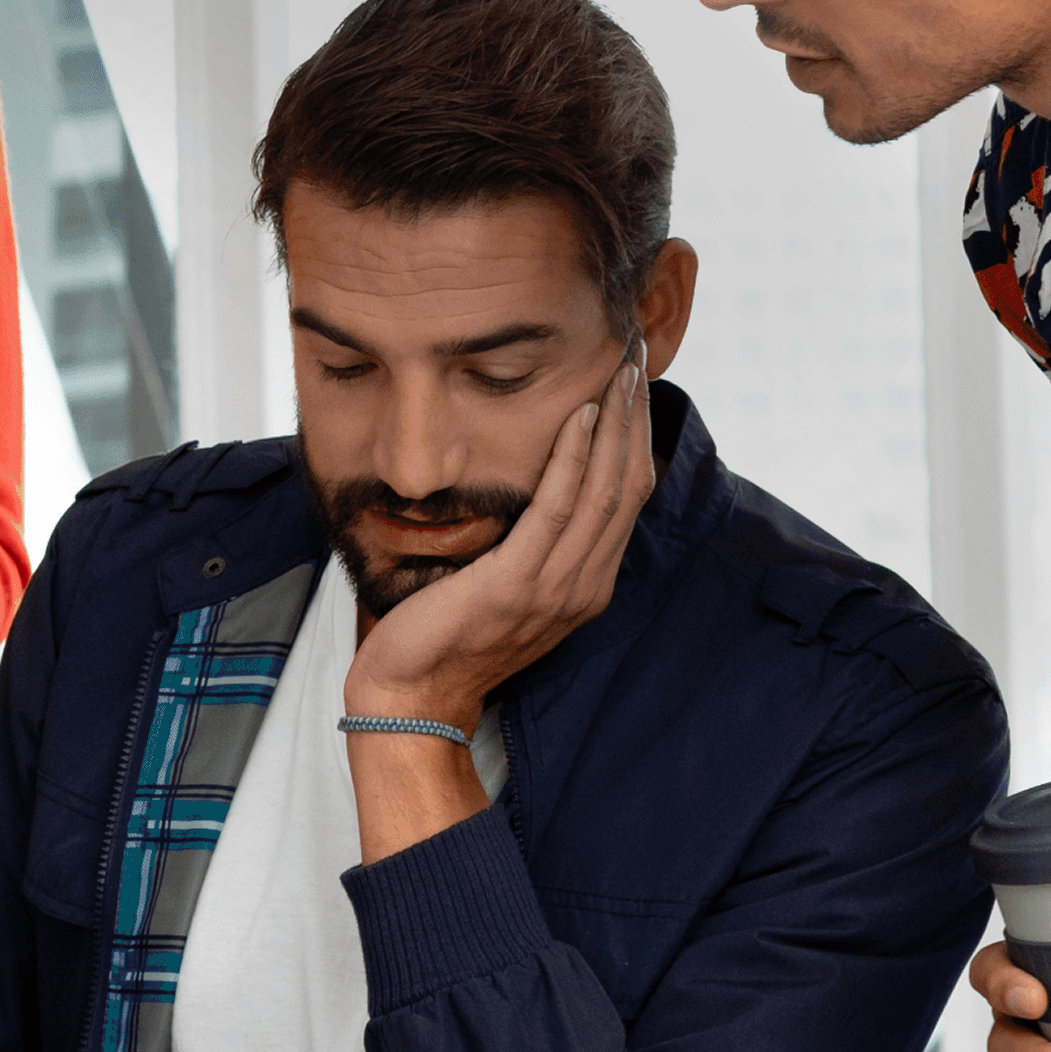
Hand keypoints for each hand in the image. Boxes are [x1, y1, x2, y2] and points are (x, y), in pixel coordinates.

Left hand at [338, 358, 654, 726]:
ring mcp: (555, 589)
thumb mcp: (507, 584)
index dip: (638, 436)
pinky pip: (556, 511)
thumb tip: (539, 484)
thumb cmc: (447, 633)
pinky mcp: (516, 585)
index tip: (636, 382)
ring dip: (615, 425)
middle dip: (637, 418)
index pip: (629, 498)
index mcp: (586, 586)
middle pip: (628, 487)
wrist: (412, 695)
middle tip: (639, 357)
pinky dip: (574, 460)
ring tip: (619, 371)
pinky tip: (579, 417)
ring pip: (604, 493)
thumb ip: (536, 544)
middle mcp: (583, 587)